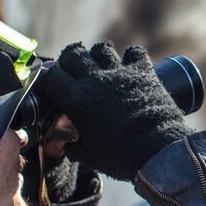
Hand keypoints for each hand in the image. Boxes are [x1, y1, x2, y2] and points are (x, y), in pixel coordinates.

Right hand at [37, 42, 191, 180]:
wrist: (156, 151)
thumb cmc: (119, 156)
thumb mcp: (87, 155)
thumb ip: (70, 145)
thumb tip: (62, 142)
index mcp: (76, 99)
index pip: (50, 75)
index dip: (49, 78)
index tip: (52, 85)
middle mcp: (94, 80)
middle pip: (73, 54)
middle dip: (70, 61)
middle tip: (75, 72)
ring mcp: (119, 72)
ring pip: (101, 48)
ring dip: (98, 55)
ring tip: (101, 66)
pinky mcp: (142, 71)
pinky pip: (134, 52)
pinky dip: (131, 56)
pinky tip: (130, 65)